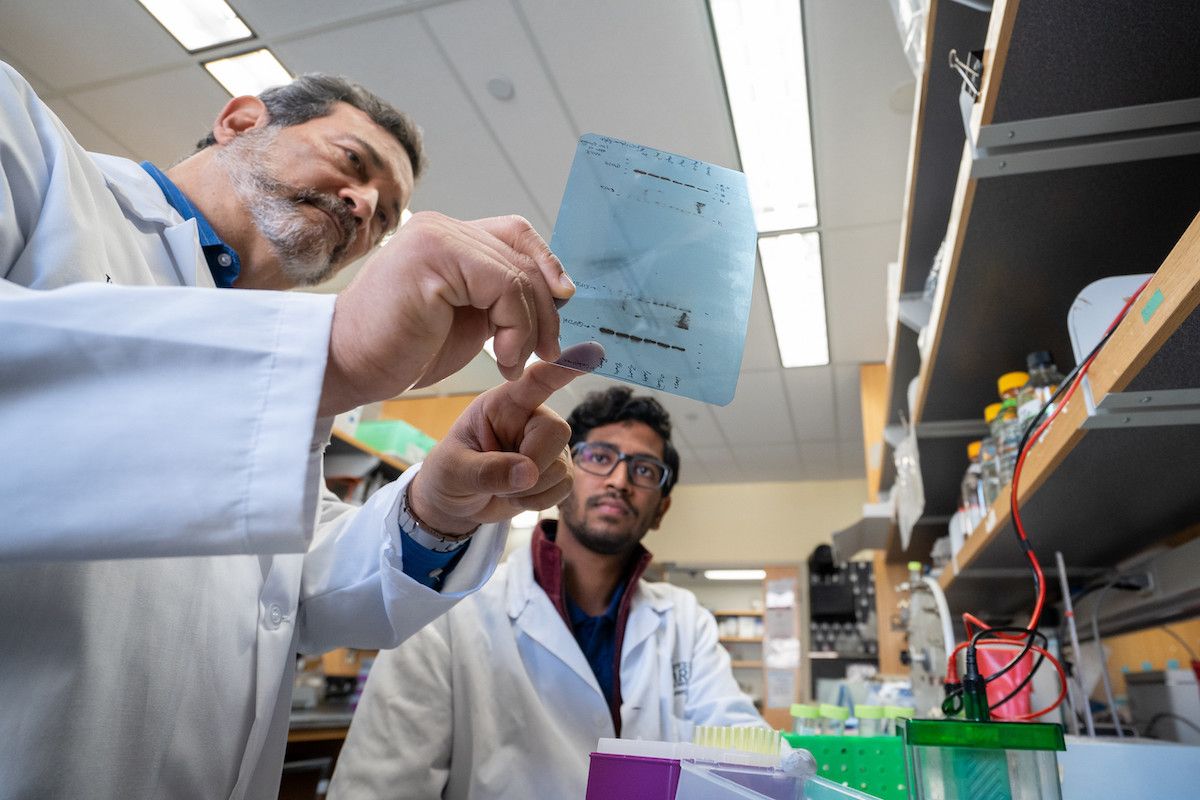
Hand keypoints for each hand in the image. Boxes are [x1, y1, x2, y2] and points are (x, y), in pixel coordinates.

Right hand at [319, 212, 574, 416]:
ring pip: (518, 275)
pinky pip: (503, 288)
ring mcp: (436, 238)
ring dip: (529, 328)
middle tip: (546, 352)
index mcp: (447, 236)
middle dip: (545, 309)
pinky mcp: (433, 259)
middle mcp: (441, 228)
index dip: (547, 265)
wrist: (348, 365)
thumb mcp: (468, 318)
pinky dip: (515, 329)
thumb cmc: (403, 349)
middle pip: (523, 255)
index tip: (564, 303)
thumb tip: (561, 291)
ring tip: (513, 363)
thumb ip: (502, 297)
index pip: (516, 234)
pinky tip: (502, 359)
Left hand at [407, 345, 602, 533]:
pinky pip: (565, 486)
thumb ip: (486, 470)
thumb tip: (528, 473)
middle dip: (533, 465)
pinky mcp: (557, 470)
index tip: (590, 353)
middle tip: (500, 480)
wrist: (455, 504)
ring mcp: (546, 445)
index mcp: (502, 404)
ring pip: (562, 466)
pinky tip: (519, 496)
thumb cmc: (448, 473)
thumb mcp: (453, 470)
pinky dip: (540, 500)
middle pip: (557, 432)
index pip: (535, 381)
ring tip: (502, 486)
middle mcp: (530, 418)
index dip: (561, 369)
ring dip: (531, 489)